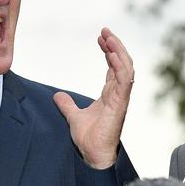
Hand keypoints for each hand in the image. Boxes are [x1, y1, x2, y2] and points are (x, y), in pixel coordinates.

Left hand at [54, 27, 133, 168]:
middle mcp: (118, 94)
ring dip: (119, 50)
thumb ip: (67, 105)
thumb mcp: (73, 116)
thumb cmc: (88, 139)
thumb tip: (57, 96)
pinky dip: (120, 65)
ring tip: (109, 36)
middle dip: (115, 45)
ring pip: (127, 68)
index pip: (114, 67)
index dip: (109, 51)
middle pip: (122, 63)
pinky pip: (125, 80)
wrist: (92, 154)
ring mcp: (121, 98)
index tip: (100, 38)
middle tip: (105, 31)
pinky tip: (112, 53)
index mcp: (110, 94)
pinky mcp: (120, 104)